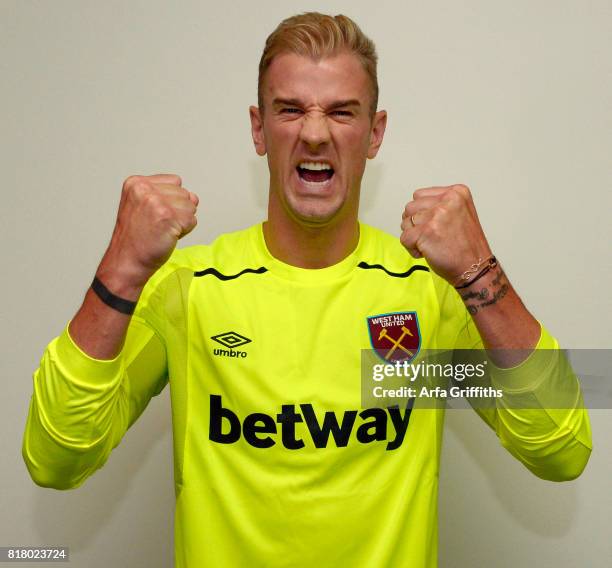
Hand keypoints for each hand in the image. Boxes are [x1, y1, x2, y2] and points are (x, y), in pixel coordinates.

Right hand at [98, 173, 198, 293]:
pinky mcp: (168, 216)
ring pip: (191, 206)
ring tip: (162, 230)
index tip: (154, 214)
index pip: (175, 182)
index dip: (171, 201)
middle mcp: (145, 189)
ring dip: (181, 222)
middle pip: (184, 194)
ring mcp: (156, 202)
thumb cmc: (136, 238)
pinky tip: (167, 236)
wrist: (126, 261)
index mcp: (136, 183)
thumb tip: (194, 197)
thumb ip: (168, 196)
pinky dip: (184, 231)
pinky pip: (192, 220)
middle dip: (177, 211)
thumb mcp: (143, 206)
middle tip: (158, 225)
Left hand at [400, 184, 491, 284]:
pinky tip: (428, 252)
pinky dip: (412, 249)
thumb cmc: (466, 246)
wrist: (475, 268)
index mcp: (456, 192)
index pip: (419, 195)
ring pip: (405, 222)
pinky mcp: (426, 231)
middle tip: (432, 236)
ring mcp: (436, 215)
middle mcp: (447, 200)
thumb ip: (440, 205)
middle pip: (410, 207)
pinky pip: (404, 238)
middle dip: (415, 224)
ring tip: (431, 244)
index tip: (435, 225)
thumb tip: (414, 209)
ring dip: (413, 236)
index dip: (422, 213)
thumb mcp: (460, 212)